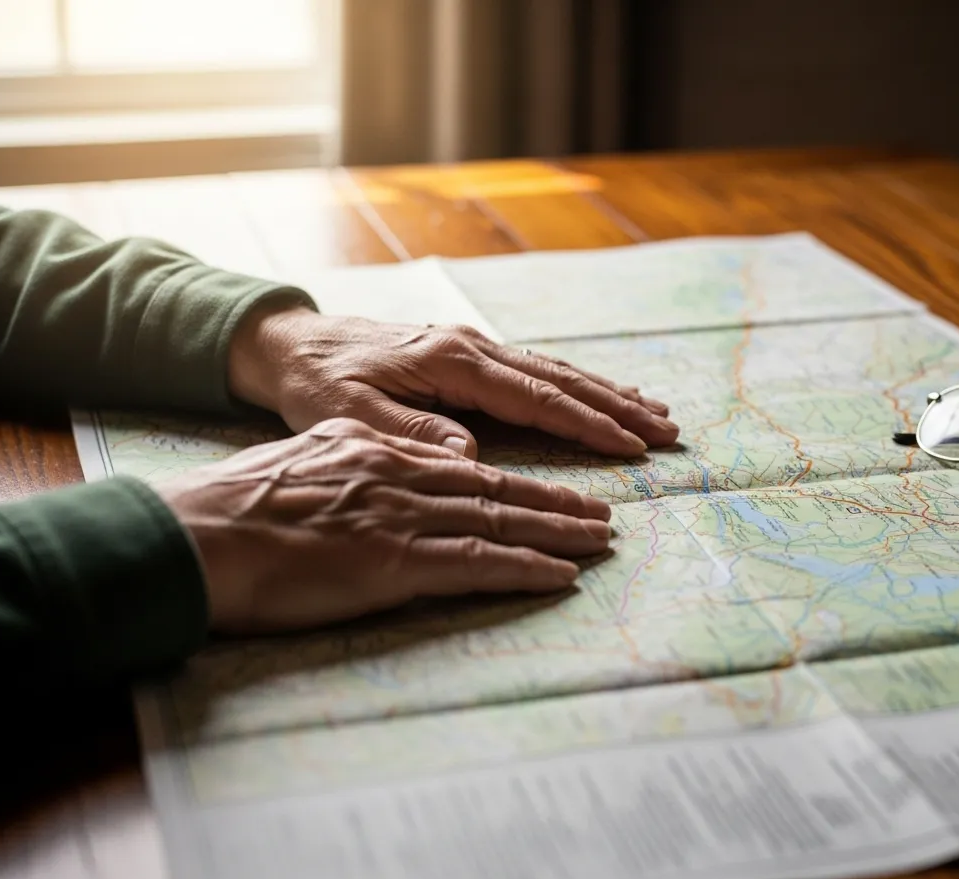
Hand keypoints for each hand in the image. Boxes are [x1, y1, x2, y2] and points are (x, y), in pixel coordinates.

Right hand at [153, 418, 612, 632]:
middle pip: (499, 486)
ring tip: (599, 540)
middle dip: (557, 499)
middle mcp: (401, 474)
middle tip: (604, 512)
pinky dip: (524, 568)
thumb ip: (358, 456)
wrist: (196, 535)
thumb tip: (388, 462)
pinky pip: (476, 562)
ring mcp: (402, 516)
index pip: (467, 463)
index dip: (518, 476)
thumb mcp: (306, 456)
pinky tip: (558, 576)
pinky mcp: (395, 561)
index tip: (554, 487)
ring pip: (499, 519)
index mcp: (379, 450)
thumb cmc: (235, 505)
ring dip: (557, 531)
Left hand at [227, 306, 677, 458]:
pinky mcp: (468, 354)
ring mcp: (473, 346)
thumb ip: (411, 433)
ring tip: (654, 411)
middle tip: (668, 430)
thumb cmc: (315, 383)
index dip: (585, 423)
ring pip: (555, 370)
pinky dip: (576, 384)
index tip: (630, 446)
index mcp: (451, 361)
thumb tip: (471, 457)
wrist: (290, 342)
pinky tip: (600, 394)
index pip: (534, 398)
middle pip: (559, 378)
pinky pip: (536, 370)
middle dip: (616, 406)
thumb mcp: (348, 416)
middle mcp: (472, 347)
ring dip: (607, 392)